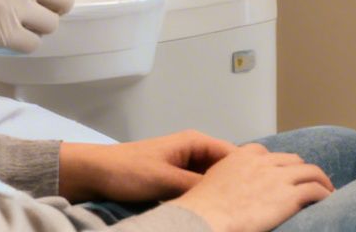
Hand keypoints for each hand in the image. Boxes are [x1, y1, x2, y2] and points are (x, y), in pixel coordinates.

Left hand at [59, 131, 237, 203]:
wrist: (95, 175)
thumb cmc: (127, 171)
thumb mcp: (166, 181)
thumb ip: (197, 187)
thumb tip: (226, 198)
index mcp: (194, 142)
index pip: (234, 155)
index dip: (248, 172)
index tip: (260, 191)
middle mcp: (193, 152)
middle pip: (226, 169)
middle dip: (236, 185)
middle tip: (249, 206)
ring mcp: (185, 167)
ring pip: (212, 182)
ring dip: (219, 194)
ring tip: (235, 211)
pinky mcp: (176, 181)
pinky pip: (198, 190)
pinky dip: (205, 199)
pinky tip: (211, 212)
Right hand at [165, 143, 333, 231]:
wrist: (206, 218)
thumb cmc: (203, 209)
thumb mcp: (211, 183)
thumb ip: (225, 179)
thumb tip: (228, 193)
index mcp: (242, 157)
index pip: (266, 153)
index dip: (278, 164)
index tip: (283, 173)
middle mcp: (262, 162)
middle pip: (292, 160)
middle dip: (301, 170)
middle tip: (309, 182)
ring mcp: (278, 177)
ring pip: (310, 171)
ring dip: (321, 181)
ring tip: (327, 191)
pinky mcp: (290, 196)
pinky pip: (316, 190)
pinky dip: (325, 195)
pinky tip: (329, 201)